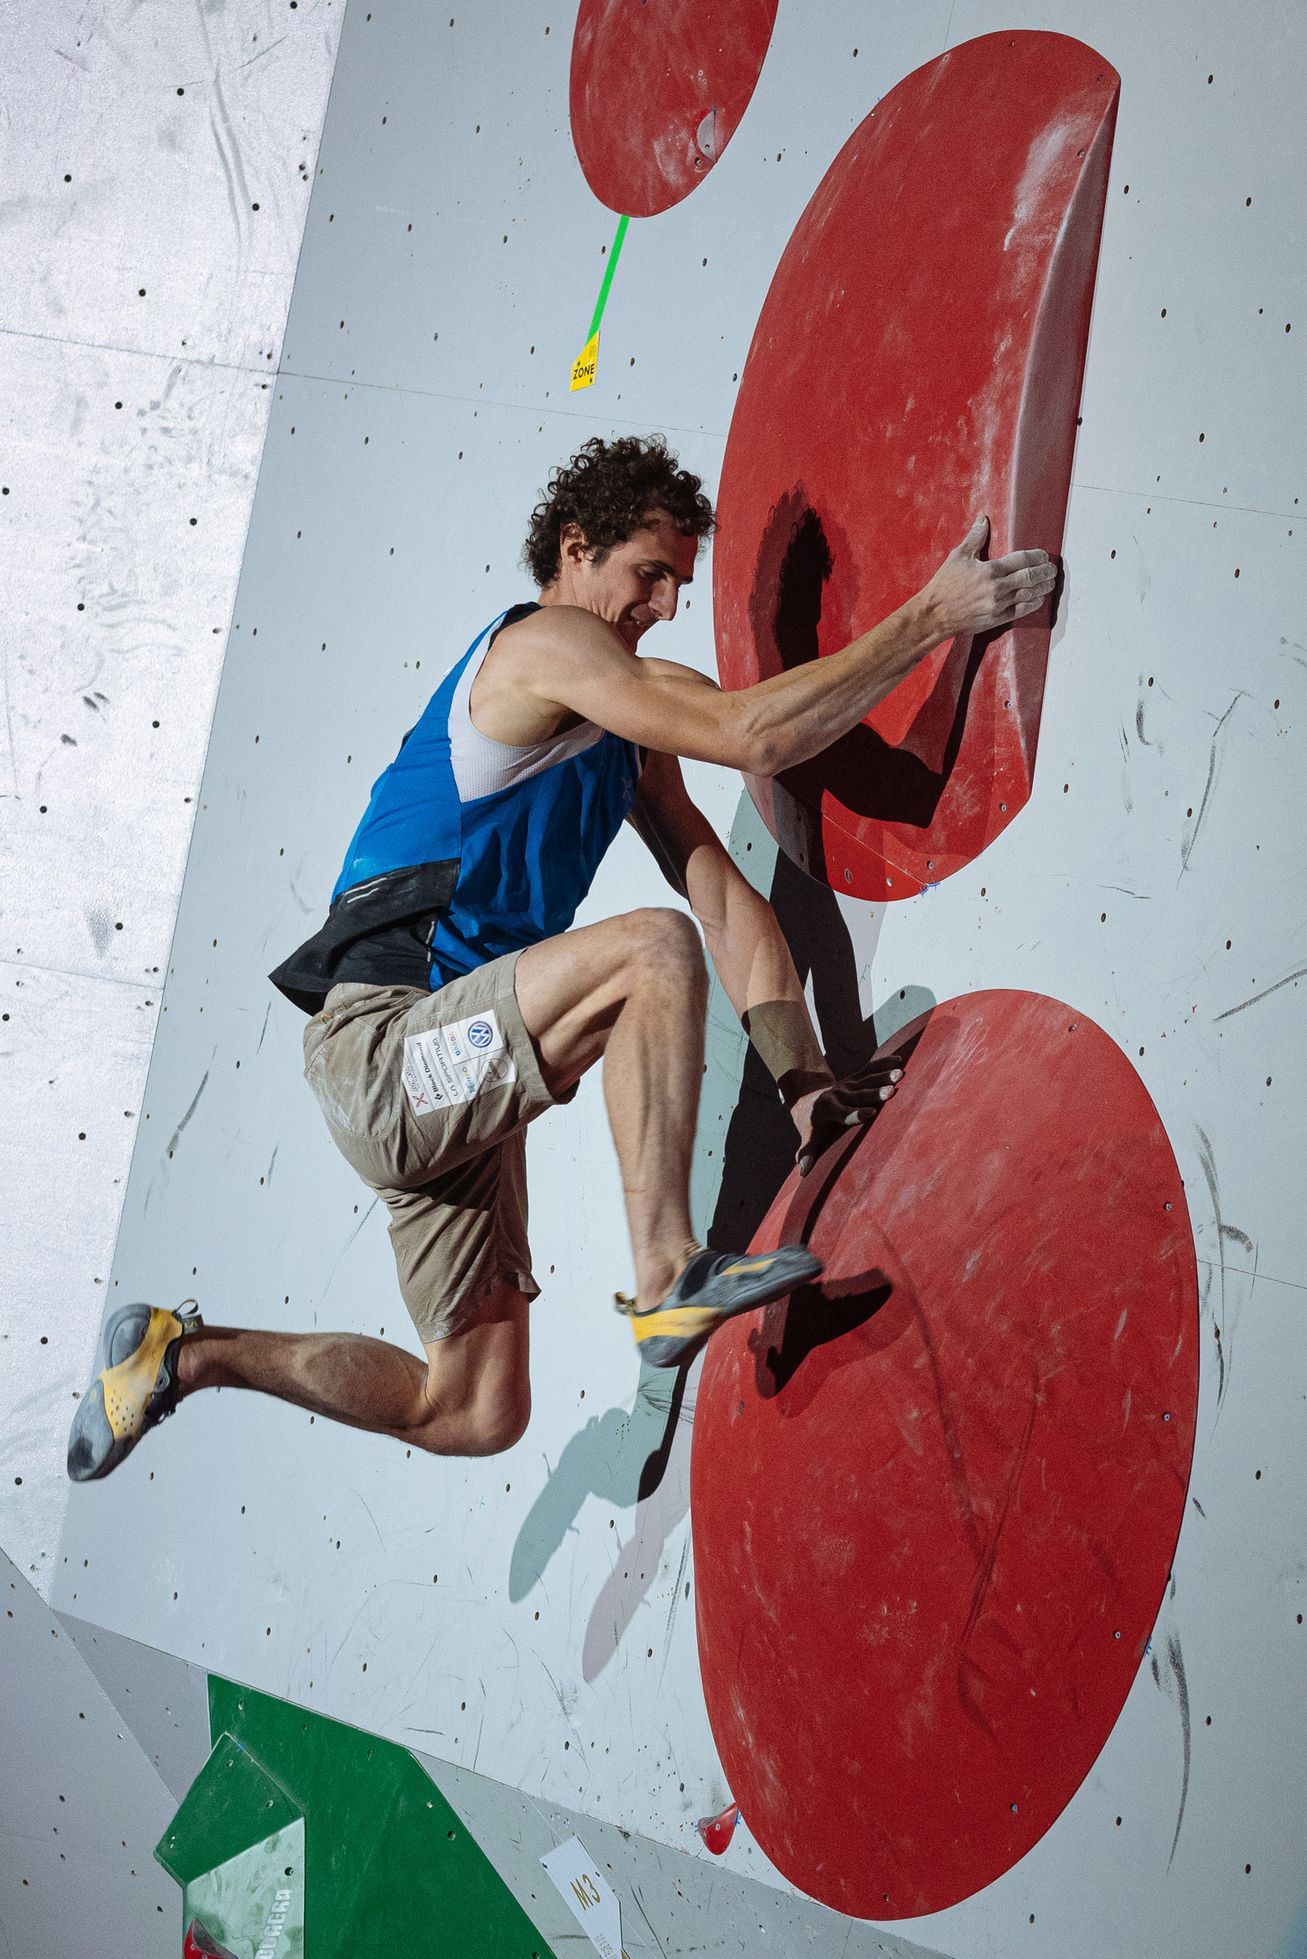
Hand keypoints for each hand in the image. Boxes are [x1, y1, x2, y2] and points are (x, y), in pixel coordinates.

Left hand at [792, 1052, 904, 1175]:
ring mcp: (848, 1085)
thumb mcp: (807, 1134)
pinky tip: (900, 1059)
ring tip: (900, 1074)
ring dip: (883, 1076)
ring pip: (867, 1080)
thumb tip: (803, 1172)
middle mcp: (839, 1095)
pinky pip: (870, 1069)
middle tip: (890, 1092)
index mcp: (827, 1109)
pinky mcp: (856, 1078)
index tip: (868, 1114)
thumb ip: (807, 1151)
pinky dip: (884, 1064)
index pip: (842, 1113)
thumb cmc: (810, 1121)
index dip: (854, 1113)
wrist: (808, 1095)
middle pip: (859, 1094)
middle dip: (874, 1094)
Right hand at [920, 516, 1057, 638]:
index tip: (1043, 555)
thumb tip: (983, 520)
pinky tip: (1038, 599)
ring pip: (1029, 594)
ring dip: (1043, 588)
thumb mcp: (958, 557)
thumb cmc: (944, 585)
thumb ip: (974, 538)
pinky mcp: (996, 618)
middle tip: (1052, 569)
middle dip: (1045, 572)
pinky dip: (1033, 604)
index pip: (1022, 560)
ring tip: (1050, 582)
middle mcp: (997, 588)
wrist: (935, 614)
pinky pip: (1021, 611)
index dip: (1036, 556)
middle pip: (1030, 577)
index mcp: (990, 570)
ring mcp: (998, 604)